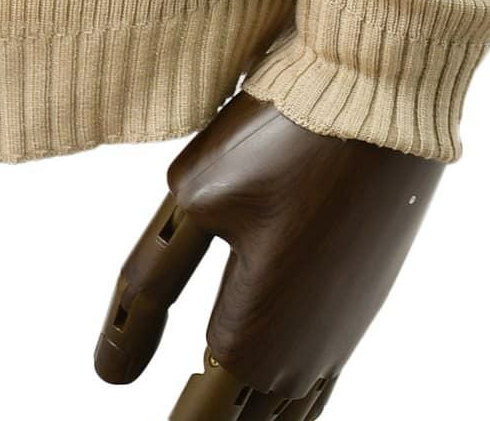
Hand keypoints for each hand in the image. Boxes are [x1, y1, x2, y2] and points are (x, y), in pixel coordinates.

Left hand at [94, 89, 443, 417]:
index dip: (177, 419)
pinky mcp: (365, 300)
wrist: (380, 101)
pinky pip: (322, 379)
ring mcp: (342, 330)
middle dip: (208, 416)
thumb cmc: (282, 141)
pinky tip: (277, 388)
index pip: (197, 418)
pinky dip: (289, 396)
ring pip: (287, 409)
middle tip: (183, 407)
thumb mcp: (193, 200)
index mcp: (252, 337)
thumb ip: (147, 289)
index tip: (153, 406)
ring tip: (218, 406)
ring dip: (249, 414)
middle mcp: (303, 353)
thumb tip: (110, 372)